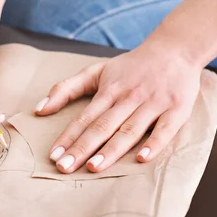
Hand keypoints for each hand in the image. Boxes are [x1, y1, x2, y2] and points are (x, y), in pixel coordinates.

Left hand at [35, 46, 201, 172]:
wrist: (176, 49)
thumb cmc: (131, 67)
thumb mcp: (96, 71)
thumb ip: (66, 88)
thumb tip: (39, 110)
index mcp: (109, 91)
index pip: (84, 118)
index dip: (68, 137)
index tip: (54, 156)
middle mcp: (129, 97)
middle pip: (102, 126)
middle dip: (82, 148)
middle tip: (65, 167)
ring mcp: (153, 103)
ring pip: (129, 130)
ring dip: (111, 149)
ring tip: (94, 167)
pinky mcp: (177, 109)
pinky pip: (165, 129)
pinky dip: (154, 143)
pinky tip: (140, 159)